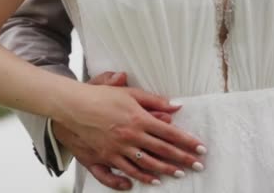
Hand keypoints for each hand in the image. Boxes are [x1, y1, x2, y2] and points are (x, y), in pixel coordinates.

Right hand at [54, 72, 206, 185]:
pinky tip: (148, 181)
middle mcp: (130, 136)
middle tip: (198, 166)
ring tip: (178, 174)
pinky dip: (137, 178)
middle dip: (183, 159)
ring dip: (164, 170)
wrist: (72, 106)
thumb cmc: (99, 97)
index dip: (187, 142)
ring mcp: (117, 149)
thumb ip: (153, 99)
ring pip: (146, 164)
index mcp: (138, 119)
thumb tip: (174, 105)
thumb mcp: (128, 93)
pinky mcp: (104, 157)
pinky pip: (122, 173)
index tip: (201, 148)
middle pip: (162, 151)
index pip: (169, 133)